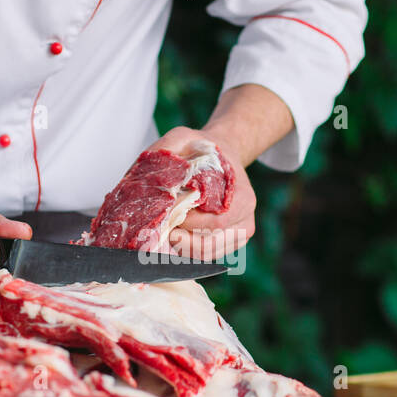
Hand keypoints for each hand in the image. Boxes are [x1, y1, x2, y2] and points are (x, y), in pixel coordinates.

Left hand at [150, 126, 255, 261]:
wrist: (220, 159)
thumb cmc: (203, 150)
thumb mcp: (185, 137)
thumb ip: (168, 148)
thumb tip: (151, 170)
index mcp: (244, 199)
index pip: (215, 222)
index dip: (188, 222)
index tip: (166, 212)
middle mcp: (245, 223)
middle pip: (208, 246)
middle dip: (178, 239)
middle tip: (158, 226)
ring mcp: (235, 239)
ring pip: (203, 256)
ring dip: (178, 248)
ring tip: (162, 230)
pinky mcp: (224, 247)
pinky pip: (201, 258)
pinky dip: (182, 251)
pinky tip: (170, 235)